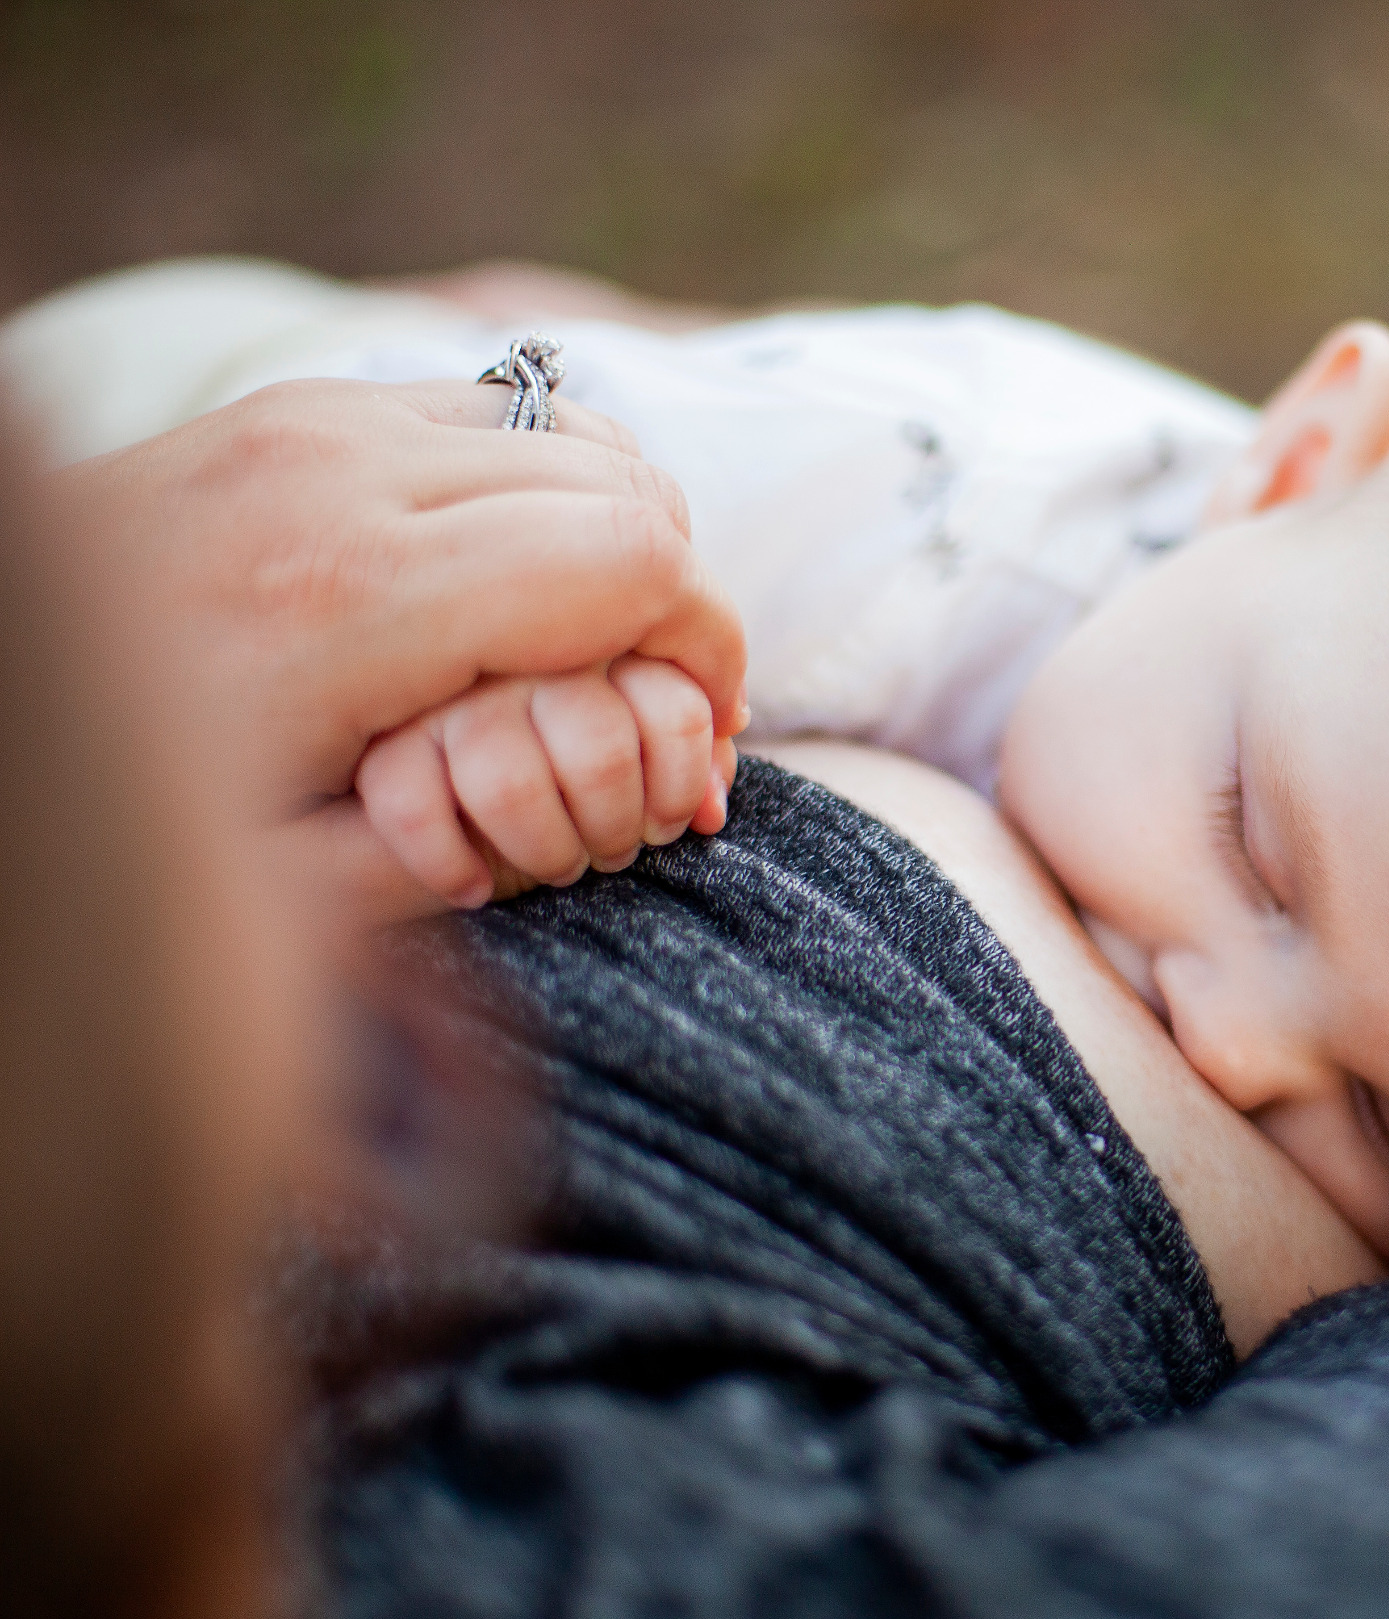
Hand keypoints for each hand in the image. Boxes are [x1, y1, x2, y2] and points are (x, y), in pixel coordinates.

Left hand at [56, 377, 747, 918]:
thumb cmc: (121, 809)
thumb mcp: (281, 889)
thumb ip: (453, 855)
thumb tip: (596, 819)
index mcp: (358, 600)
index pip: (637, 561)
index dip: (712, 645)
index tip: (709, 729)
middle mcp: (347, 476)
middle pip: (628, 486)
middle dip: (685, 598)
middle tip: (674, 699)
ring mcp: (322, 421)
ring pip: (578, 432)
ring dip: (624, 534)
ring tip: (608, 640)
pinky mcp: (302, 405)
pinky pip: (499, 412)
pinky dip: (551, 485)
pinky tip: (525, 577)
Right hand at [357, 656, 732, 913]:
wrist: (418, 729)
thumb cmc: (559, 748)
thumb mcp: (637, 732)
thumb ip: (686, 746)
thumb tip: (714, 808)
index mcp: (596, 640)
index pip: (674, 707)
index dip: (683, 787)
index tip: (669, 823)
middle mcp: (519, 656)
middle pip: (599, 750)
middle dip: (617, 826)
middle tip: (614, 852)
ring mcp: (443, 696)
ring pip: (509, 786)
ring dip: (546, 850)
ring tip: (558, 867)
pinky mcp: (379, 745)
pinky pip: (412, 809)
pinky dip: (450, 865)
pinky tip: (474, 888)